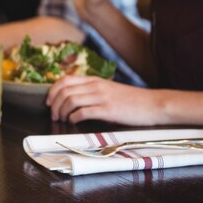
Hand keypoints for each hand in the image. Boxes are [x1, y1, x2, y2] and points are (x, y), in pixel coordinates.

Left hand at [47, 75, 163, 125]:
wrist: (153, 104)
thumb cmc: (132, 100)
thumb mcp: (109, 89)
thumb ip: (93, 91)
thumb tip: (73, 99)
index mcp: (95, 80)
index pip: (65, 80)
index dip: (53, 91)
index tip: (49, 102)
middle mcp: (96, 86)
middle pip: (64, 91)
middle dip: (54, 104)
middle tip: (54, 115)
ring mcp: (102, 97)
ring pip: (71, 100)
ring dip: (62, 112)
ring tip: (62, 120)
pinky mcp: (108, 110)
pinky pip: (83, 112)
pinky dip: (74, 118)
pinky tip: (74, 122)